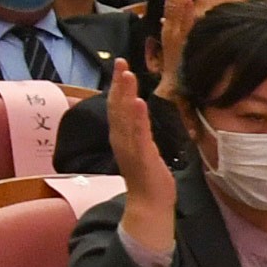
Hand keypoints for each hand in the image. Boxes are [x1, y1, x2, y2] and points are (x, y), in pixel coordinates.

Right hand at [105, 64, 178, 249]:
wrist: (150, 205)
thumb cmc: (149, 178)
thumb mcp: (144, 149)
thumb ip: (139, 133)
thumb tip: (141, 118)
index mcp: (122, 137)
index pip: (118, 107)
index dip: (118, 86)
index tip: (121, 67)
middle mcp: (121, 139)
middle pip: (117, 106)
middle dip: (119, 83)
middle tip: (121, 62)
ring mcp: (129, 147)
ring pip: (125, 116)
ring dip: (126, 94)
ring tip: (128, 75)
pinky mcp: (141, 156)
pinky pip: (139, 133)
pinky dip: (138, 117)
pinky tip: (139, 102)